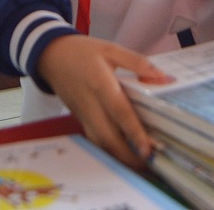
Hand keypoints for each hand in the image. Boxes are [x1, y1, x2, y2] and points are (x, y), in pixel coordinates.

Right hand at [36, 35, 169, 168]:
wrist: (51, 56)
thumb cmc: (83, 51)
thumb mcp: (111, 49)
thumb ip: (136, 62)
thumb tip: (161, 75)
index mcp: (100, 83)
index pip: (119, 111)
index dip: (134, 131)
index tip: (148, 148)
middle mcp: (90, 103)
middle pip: (108, 136)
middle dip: (127, 154)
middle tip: (148, 163)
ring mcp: (83, 113)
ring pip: (99, 141)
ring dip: (118, 155)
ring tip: (139, 162)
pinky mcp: (79, 118)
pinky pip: (93, 138)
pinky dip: (108, 149)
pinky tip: (122, 152)